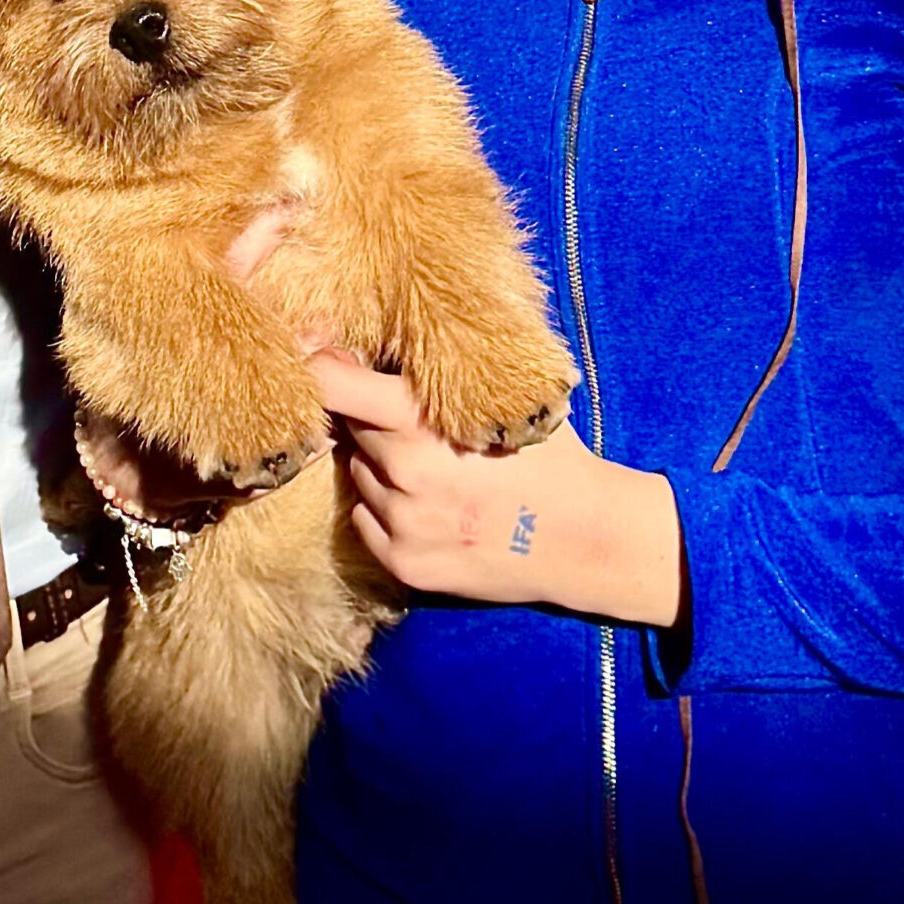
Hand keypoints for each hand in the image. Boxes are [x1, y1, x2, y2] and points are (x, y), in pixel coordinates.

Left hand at [309, 349, 684, 625]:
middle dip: (375, 421)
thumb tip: (362, 339)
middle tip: (420, 427)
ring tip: (439, 472)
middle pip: (349, 427)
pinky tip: (436, 508)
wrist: (586, 537)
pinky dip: (388, 511)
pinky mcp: (402, 563)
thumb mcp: (500, 396)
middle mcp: (401, 472)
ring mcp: (400, 523)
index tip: (316, 357)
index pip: (329, 382)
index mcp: (420, 419)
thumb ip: (435, 370)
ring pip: (359, 475)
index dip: (317, 365)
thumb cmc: (548, 454)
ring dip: (383, 468)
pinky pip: (367, 520)